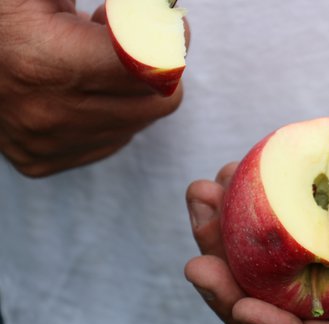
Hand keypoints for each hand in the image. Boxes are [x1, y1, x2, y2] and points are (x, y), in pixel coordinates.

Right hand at [0, 1, 183, 176]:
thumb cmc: (2, 18)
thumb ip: (120, 10)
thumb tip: (163, 6)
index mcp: (49, 63)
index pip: (153, 67)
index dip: (168, 40)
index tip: (164, 24)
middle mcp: (51, 114)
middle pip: (160, 100)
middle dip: (156, 67)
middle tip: (121, 42)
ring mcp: (47, 144)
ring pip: (138, 122)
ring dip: (130, 91)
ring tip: (91, 64)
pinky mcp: (43, 161)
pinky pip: (112, 140)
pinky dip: (110, 114)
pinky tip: (79, 89)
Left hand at [185, 104, 328, 323]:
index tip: (243, 310)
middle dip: (231, 304)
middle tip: (199, 263)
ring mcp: (325, 263)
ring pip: (257, 282)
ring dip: (219, 251)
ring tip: (200, 200)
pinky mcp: (307, 231)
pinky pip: (259, 240)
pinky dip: (230, 217)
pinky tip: (219, 180)